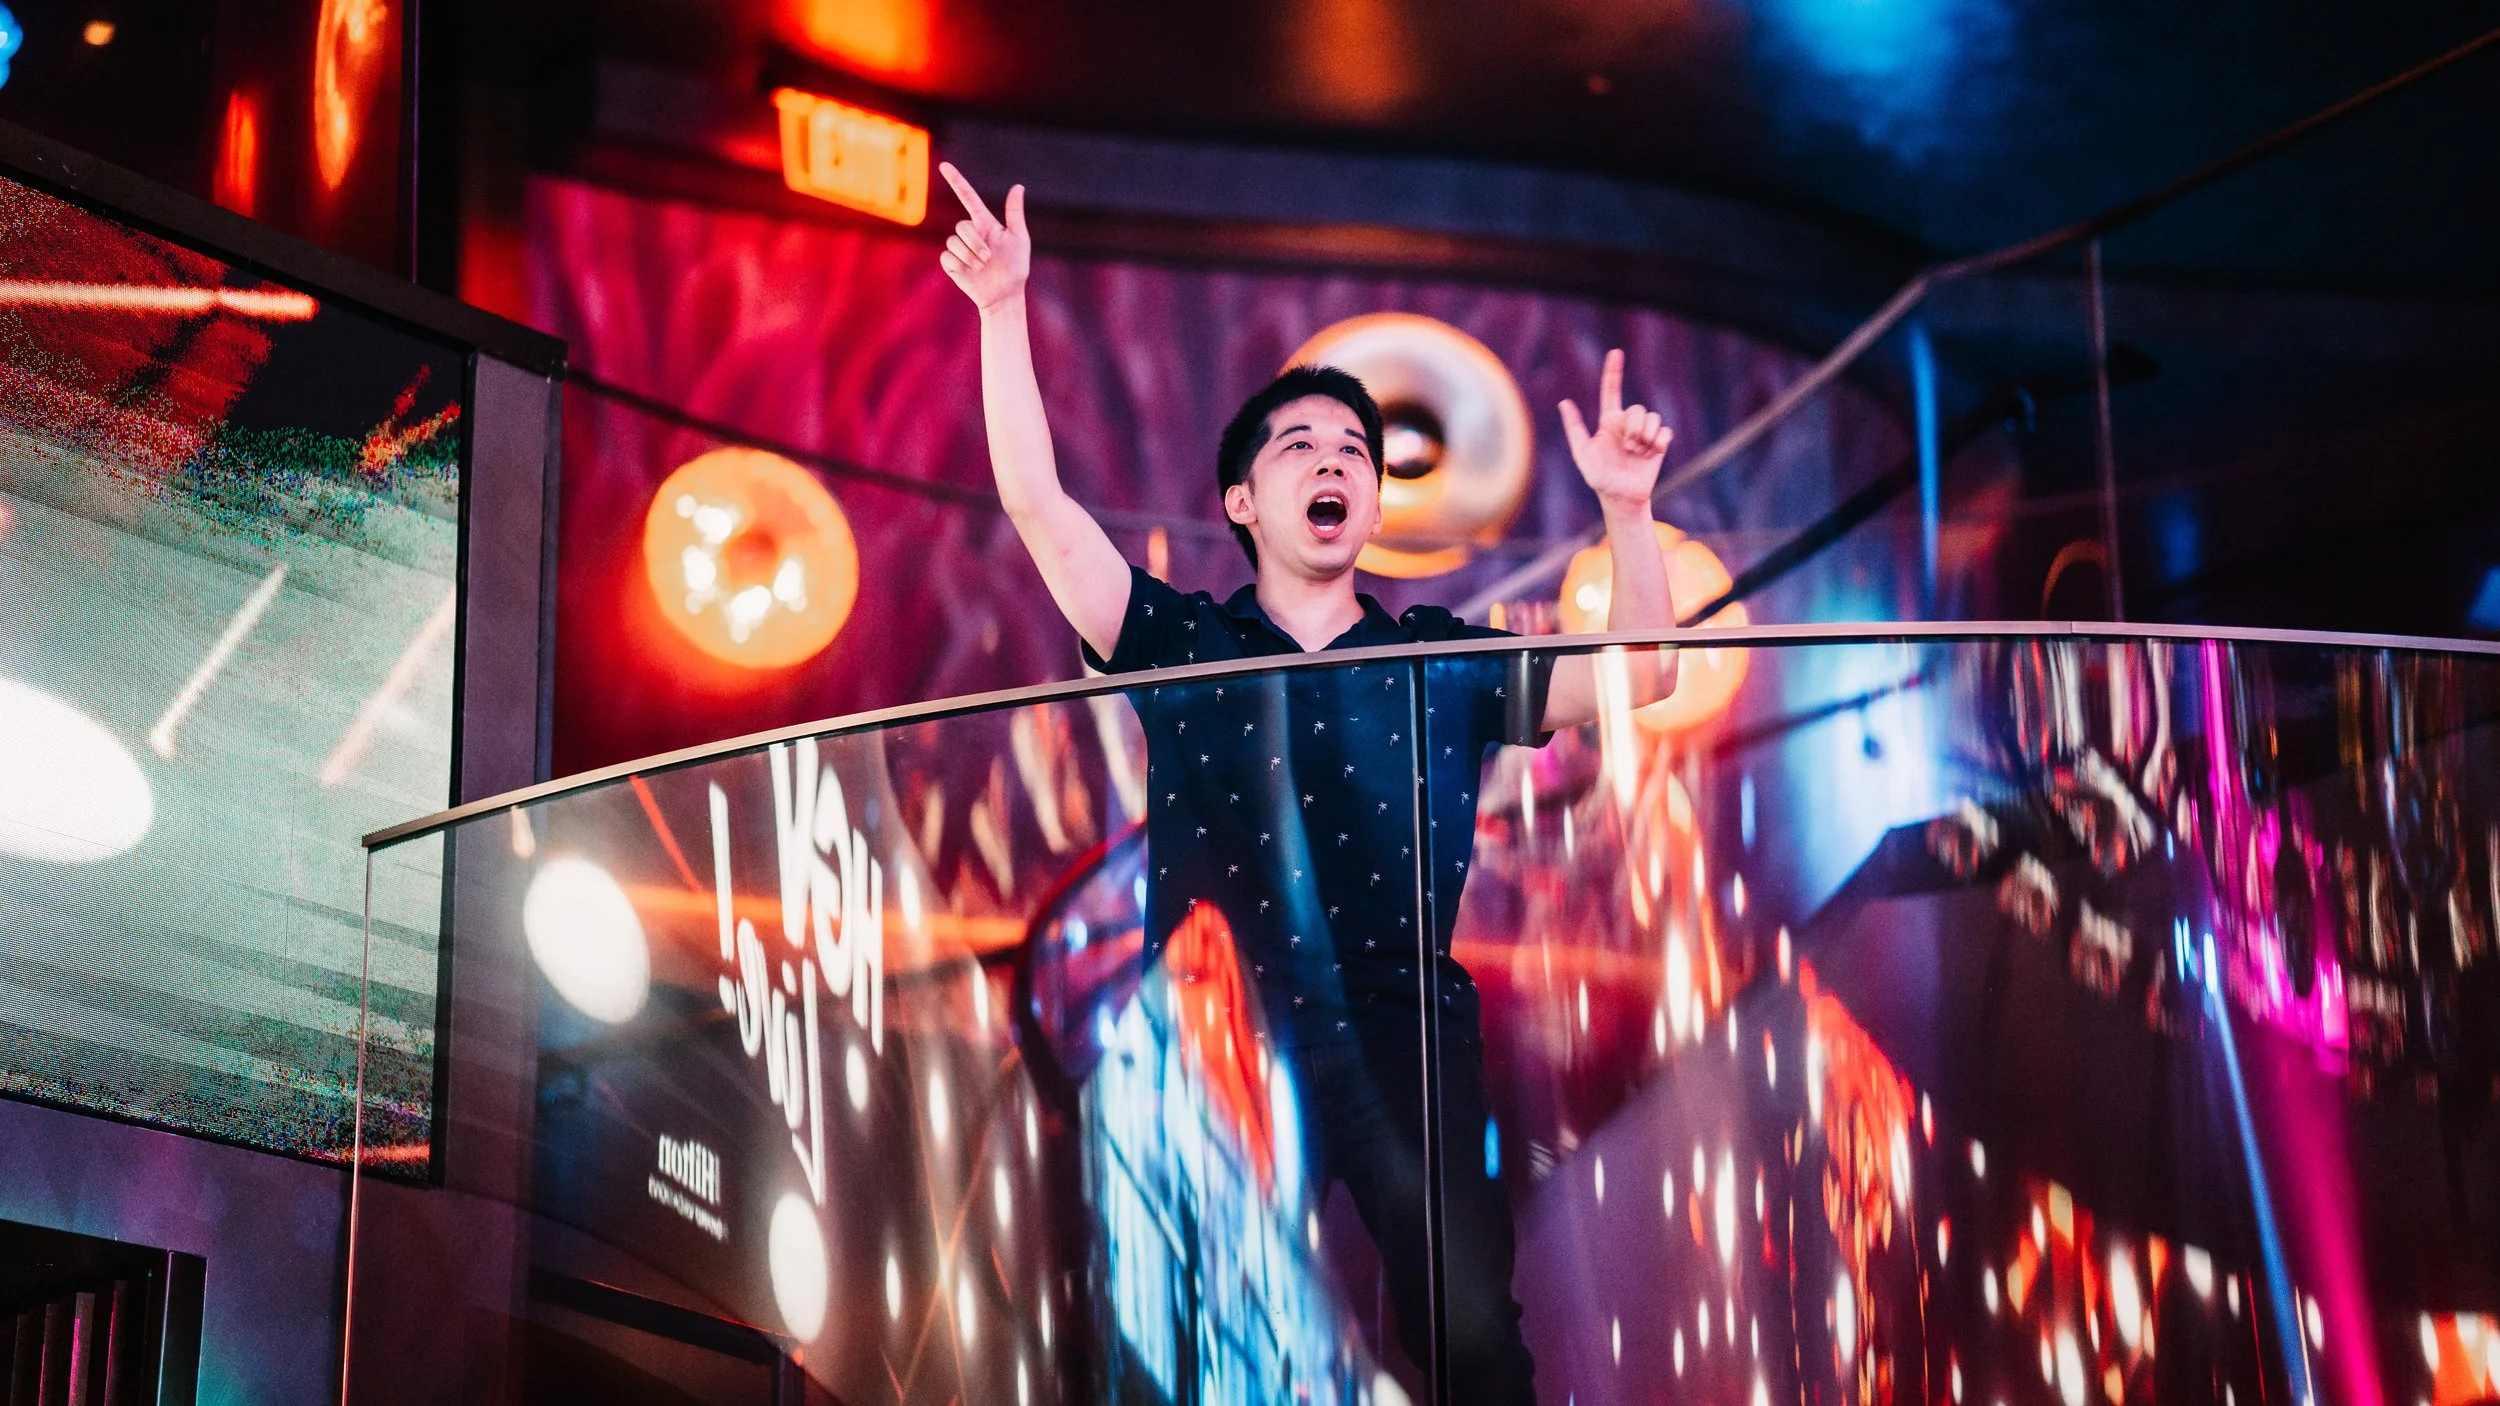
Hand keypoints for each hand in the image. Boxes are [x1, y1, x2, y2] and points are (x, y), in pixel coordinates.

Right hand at [937, 162, 1030, 310]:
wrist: (1005, 295)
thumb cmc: (1015, 267)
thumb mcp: (1019, 239)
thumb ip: (1014, 213)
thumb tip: (1018, 186)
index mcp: (985, 223)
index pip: (968, 197)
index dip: (956, 181)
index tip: (944, 166)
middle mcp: (971, 233)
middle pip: (962, 226)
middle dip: (975, 243)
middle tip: (988, 258)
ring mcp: (960, 248)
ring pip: (953, 242)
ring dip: (969, 256)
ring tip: (982, 268)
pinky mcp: (951, 263)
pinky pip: (947, 257)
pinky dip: (960, 265)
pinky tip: (970, 273)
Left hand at [1558, 348, 1670, 512]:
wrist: (1621, 498)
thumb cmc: (1599, 478)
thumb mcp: (1582, 454)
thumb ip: (1575, 428)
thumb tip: (1564, 402)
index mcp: (1609, 422)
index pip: (1611, 391)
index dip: (1613, 371)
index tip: (1616, 352)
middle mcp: (1627, 424)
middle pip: (1638, 409)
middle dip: (1634, 429)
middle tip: (1628, 448)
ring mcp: (1644, 433)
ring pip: (1653, 418)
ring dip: (1645, 437)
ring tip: (1638, 453)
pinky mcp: (1659, 443)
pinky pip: (1665, 432)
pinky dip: (1658, 443)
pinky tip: (1652, 455)